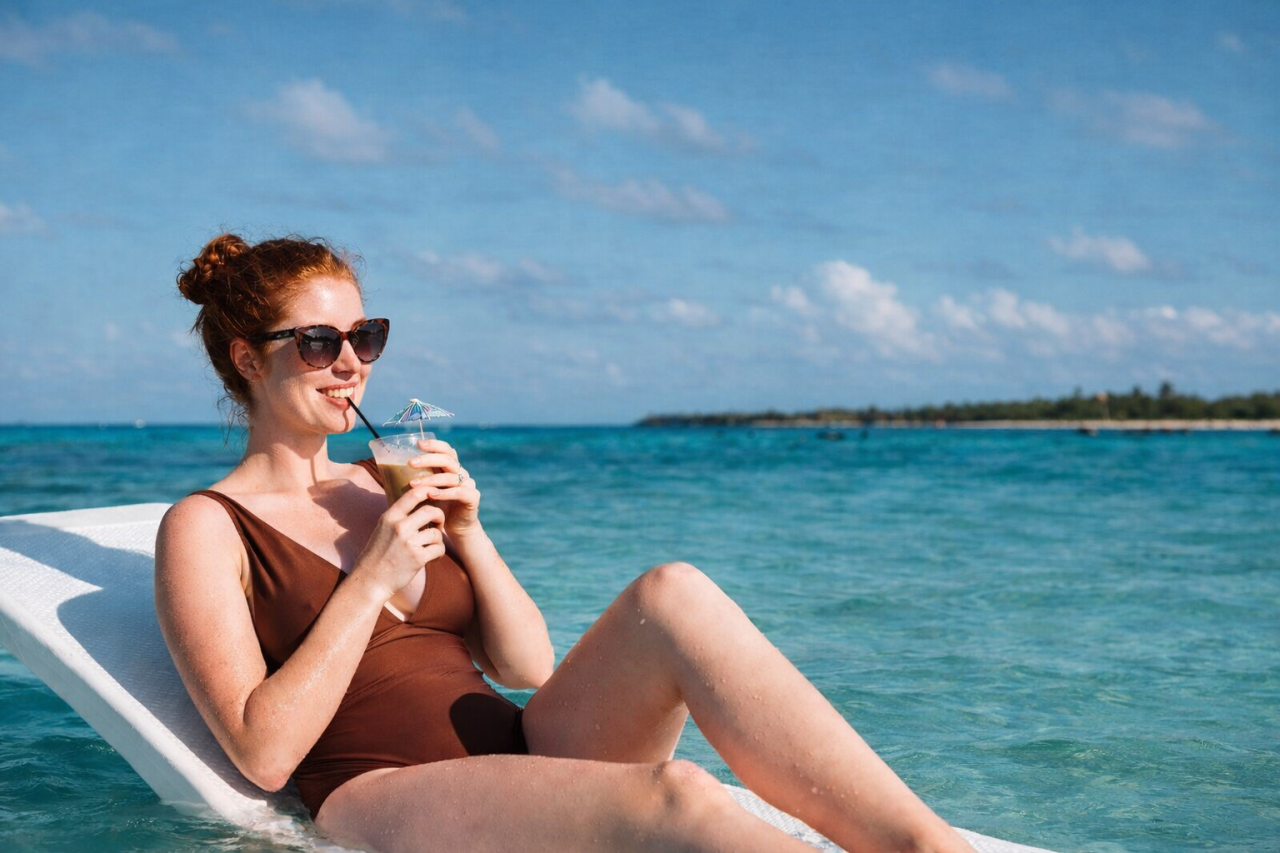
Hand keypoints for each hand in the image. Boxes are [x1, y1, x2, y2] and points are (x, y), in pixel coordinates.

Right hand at [352, 484, 445, 602]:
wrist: (371, 580)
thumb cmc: (378, 554)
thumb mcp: (383, 528)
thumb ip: (398, 516)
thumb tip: (417, 498)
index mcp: (390, 517)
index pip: (413, 494)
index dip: (428, 490)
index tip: (435, 495)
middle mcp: (399, 527)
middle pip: (431, 511)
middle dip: (439, 517)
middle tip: (437, 525)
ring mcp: (409, 543)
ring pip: (436, 533)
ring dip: (437, 540)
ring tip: (431, 547)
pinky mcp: (417, 558)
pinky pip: (439, 549)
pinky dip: (439, 554)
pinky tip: (433, 558)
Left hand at [408, 438, 481, 536]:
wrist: (456, 527)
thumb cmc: (438, 506)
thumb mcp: (428, 489)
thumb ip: (420, 478)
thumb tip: (393, 469)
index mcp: (452, 468)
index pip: (446, 450)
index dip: (434, 445)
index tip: (418, 444)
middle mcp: (462, 473)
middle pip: (448, 460)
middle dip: (428, 459)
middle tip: (410, 463)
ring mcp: (469, 484)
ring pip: (451, 477)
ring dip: (431, 479)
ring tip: (413, 484)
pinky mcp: (473, 497)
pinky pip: (459, 492)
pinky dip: (444, 493)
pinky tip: (431, 495)